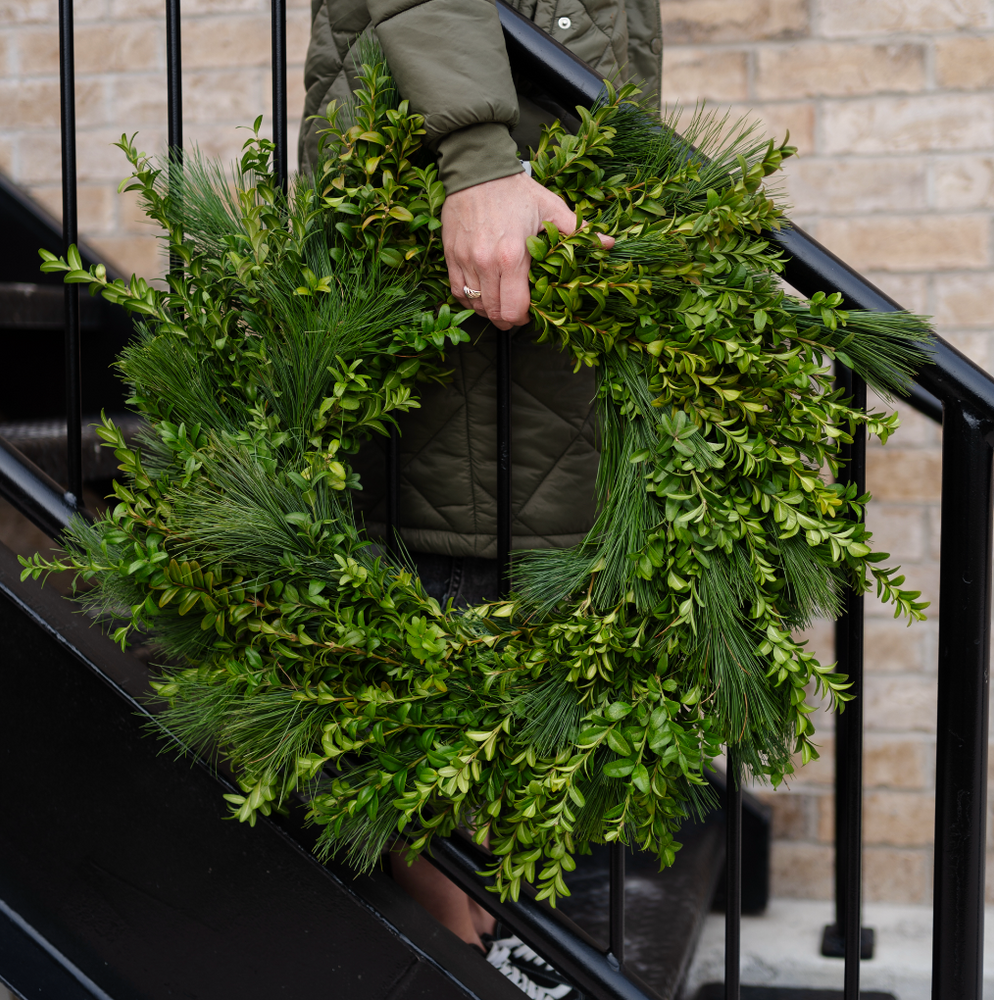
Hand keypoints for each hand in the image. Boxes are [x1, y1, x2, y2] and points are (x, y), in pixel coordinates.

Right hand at [441, 171, 614, 330]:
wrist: (478, 170)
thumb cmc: (515, 190)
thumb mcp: (551, 208)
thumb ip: (578, 231)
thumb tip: (608, 244)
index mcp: (513, 256)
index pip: (514, 309)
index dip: (523, 318)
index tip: (528, 313)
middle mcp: (486, 263)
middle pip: (494, 313)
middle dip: (506, 319)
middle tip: (514, 313)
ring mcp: (466, 261)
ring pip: (475, 305)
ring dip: (488, 310)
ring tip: (499, 302)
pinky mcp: (451, 256)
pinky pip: (457, 291)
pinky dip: (469, 298)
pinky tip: (481, 294)